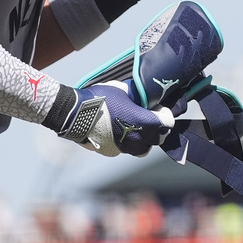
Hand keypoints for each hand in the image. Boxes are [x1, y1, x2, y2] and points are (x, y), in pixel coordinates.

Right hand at [53, 81, 174, 156]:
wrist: (75, 114)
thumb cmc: (100, 99)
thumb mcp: (123, 90)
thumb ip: (138, 94)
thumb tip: (144, 94)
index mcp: (144, 122)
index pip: (168, 123)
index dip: (165, 114)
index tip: (159, 109)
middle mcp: (138, 138)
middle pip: (159, 138)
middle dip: (157, 128)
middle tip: (149, 117)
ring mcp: (125, 148)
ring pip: (144, 148)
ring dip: (144, 138)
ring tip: (135, 126)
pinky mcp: (113, 152)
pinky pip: (128, 149)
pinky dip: (128, 142)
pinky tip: (119, 131)